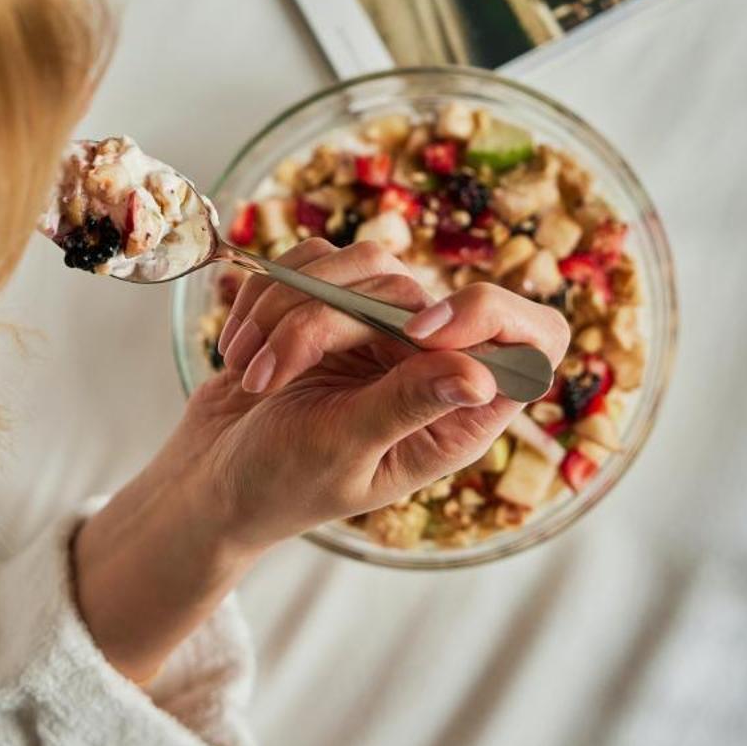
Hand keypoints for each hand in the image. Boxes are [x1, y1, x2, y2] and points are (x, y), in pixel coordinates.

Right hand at [208, 239, 569, 546]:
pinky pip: (311, 259)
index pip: (534, 338)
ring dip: (284, 307)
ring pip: (358, 262)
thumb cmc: (283, 485)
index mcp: (461, 411)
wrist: (212, 481)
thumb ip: (409, 407)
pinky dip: (264, 297)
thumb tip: (484, 376)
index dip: (490, 314)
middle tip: (266, 374)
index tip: (418, 331)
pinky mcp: (328, 303)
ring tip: (247, 368)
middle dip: (321, 322)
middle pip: (407, 287)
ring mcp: (379, 329)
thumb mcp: (346, 452)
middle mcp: (430, 361)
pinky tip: (239, 352)